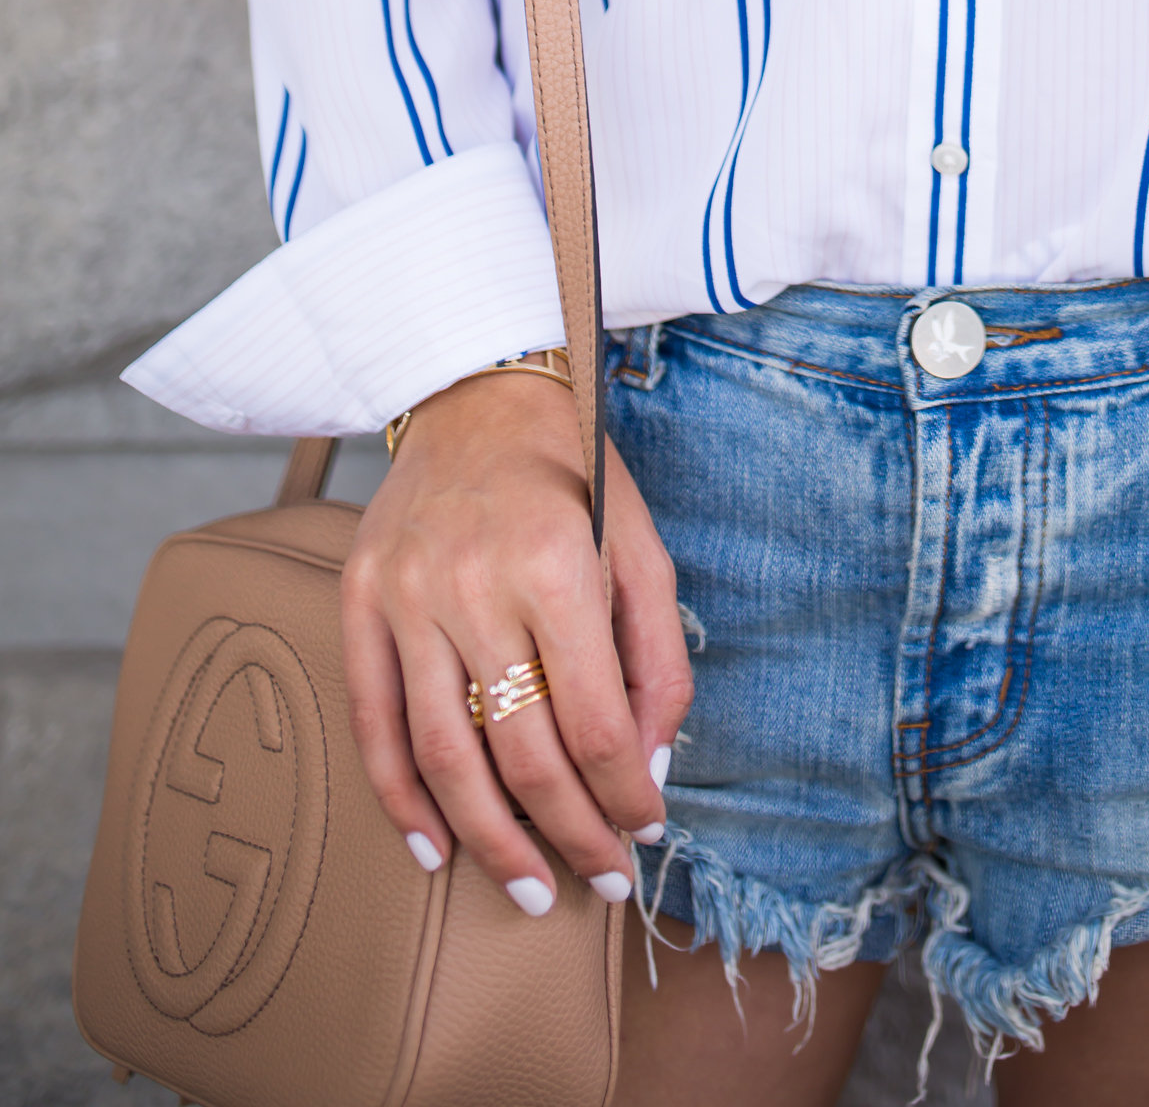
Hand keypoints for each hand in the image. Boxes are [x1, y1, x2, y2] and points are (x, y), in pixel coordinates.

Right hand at [341, 368, 691, 909]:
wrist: (475, 392)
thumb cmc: (572, 472)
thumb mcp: (641, 544)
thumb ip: (657, 655)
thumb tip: (651, 765)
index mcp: (555, 565)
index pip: (594, 721)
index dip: (624, 792)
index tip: (645, 827)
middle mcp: (473, 586)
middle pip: (522, 753)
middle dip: (571, 833)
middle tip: (601, 878)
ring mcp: (406, 598)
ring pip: (445, 757)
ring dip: (491, 842)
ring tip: (529, 889)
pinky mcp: (358, 602)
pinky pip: (375, 724)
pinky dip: (401, 800)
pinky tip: (437, 848)